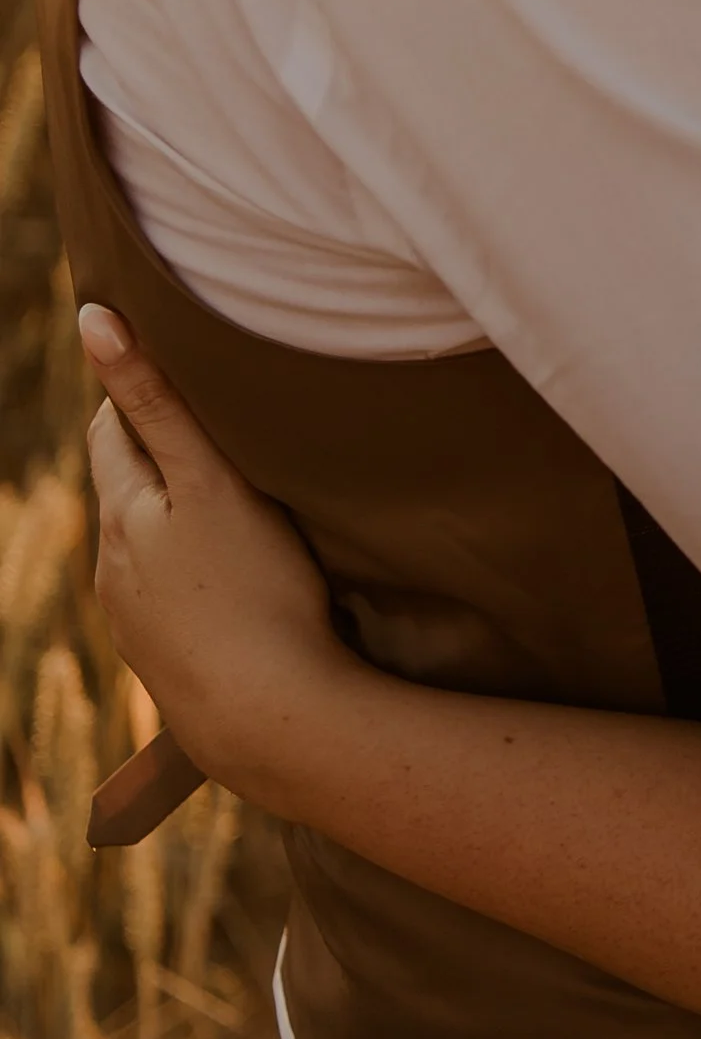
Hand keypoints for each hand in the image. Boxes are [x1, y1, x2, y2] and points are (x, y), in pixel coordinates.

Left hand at [81, 304, 346, 811]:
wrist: (269, 718)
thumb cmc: (255, 589)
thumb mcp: (211, 480)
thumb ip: (157, 401)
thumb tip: (94, 320)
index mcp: (122, 514)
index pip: (112, 430)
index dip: (142, 396)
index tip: (190, 377)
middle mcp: (113, 569)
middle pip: (125, 489)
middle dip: (157, 457)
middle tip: (216, 432)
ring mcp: (135, 623)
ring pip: (146, 548)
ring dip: (176, 523)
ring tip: (233, 511)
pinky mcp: (166, 664)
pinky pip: (171, 601)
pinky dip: (193, 580)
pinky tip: (234, 588)